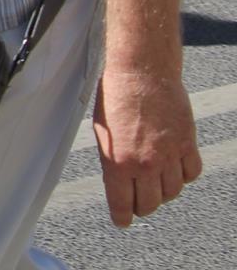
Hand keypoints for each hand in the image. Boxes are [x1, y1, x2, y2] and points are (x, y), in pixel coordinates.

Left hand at [94, 68, 201, 225]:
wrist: (142, 72)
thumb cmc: (115, 96)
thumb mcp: (102, 132)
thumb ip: (112, 159)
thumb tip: (117, 179)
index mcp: (117, 161)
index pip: (122, 203)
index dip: (122, 216)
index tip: (122, 221)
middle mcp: (145, 163)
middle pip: (150, 204)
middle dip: (142, 206)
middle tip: (138, 202)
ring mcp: (169, 155)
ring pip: (172, 192)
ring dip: (163, 192)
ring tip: (154, 183)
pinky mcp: (187, 144)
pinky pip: (191, 173)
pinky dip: (183, 175)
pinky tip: (174, 167)